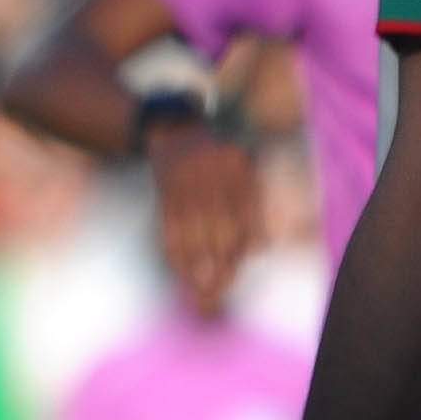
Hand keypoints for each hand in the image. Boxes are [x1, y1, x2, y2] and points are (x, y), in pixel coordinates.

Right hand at [144, 124, 258, 292]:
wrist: (175, 131)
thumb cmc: (215, 158)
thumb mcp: (240, 169)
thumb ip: (249, 202)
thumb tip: (256, 249)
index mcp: (238, 165)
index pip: (246, 212)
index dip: (247, 242)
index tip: (244, 264)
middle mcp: (212, 170)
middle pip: (220, 224)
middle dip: (221, 260)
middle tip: (220, 287)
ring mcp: (185, 179)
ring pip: (194, 230)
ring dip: (197, 263)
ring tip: (201, 288)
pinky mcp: (164, 189)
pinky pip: (170, 226)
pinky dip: (175, 251)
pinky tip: (179, 269)